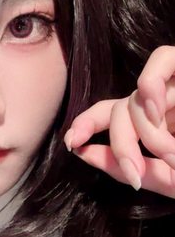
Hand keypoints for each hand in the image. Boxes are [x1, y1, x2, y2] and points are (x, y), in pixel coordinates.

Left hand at [64, 46, 174, 197]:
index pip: (112, 113)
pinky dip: (152, 85)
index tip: (71, 143)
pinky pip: (164, 57)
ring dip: (146, 131)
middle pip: (120, 108)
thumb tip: (82, 152)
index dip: (85, 123)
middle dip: (121, 144)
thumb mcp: (165, 179)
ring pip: (137, 96)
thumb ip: (122, 166)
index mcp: (158, 123)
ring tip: (170, 155)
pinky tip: (159, 111)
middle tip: (135, 174)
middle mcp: (164, 102)